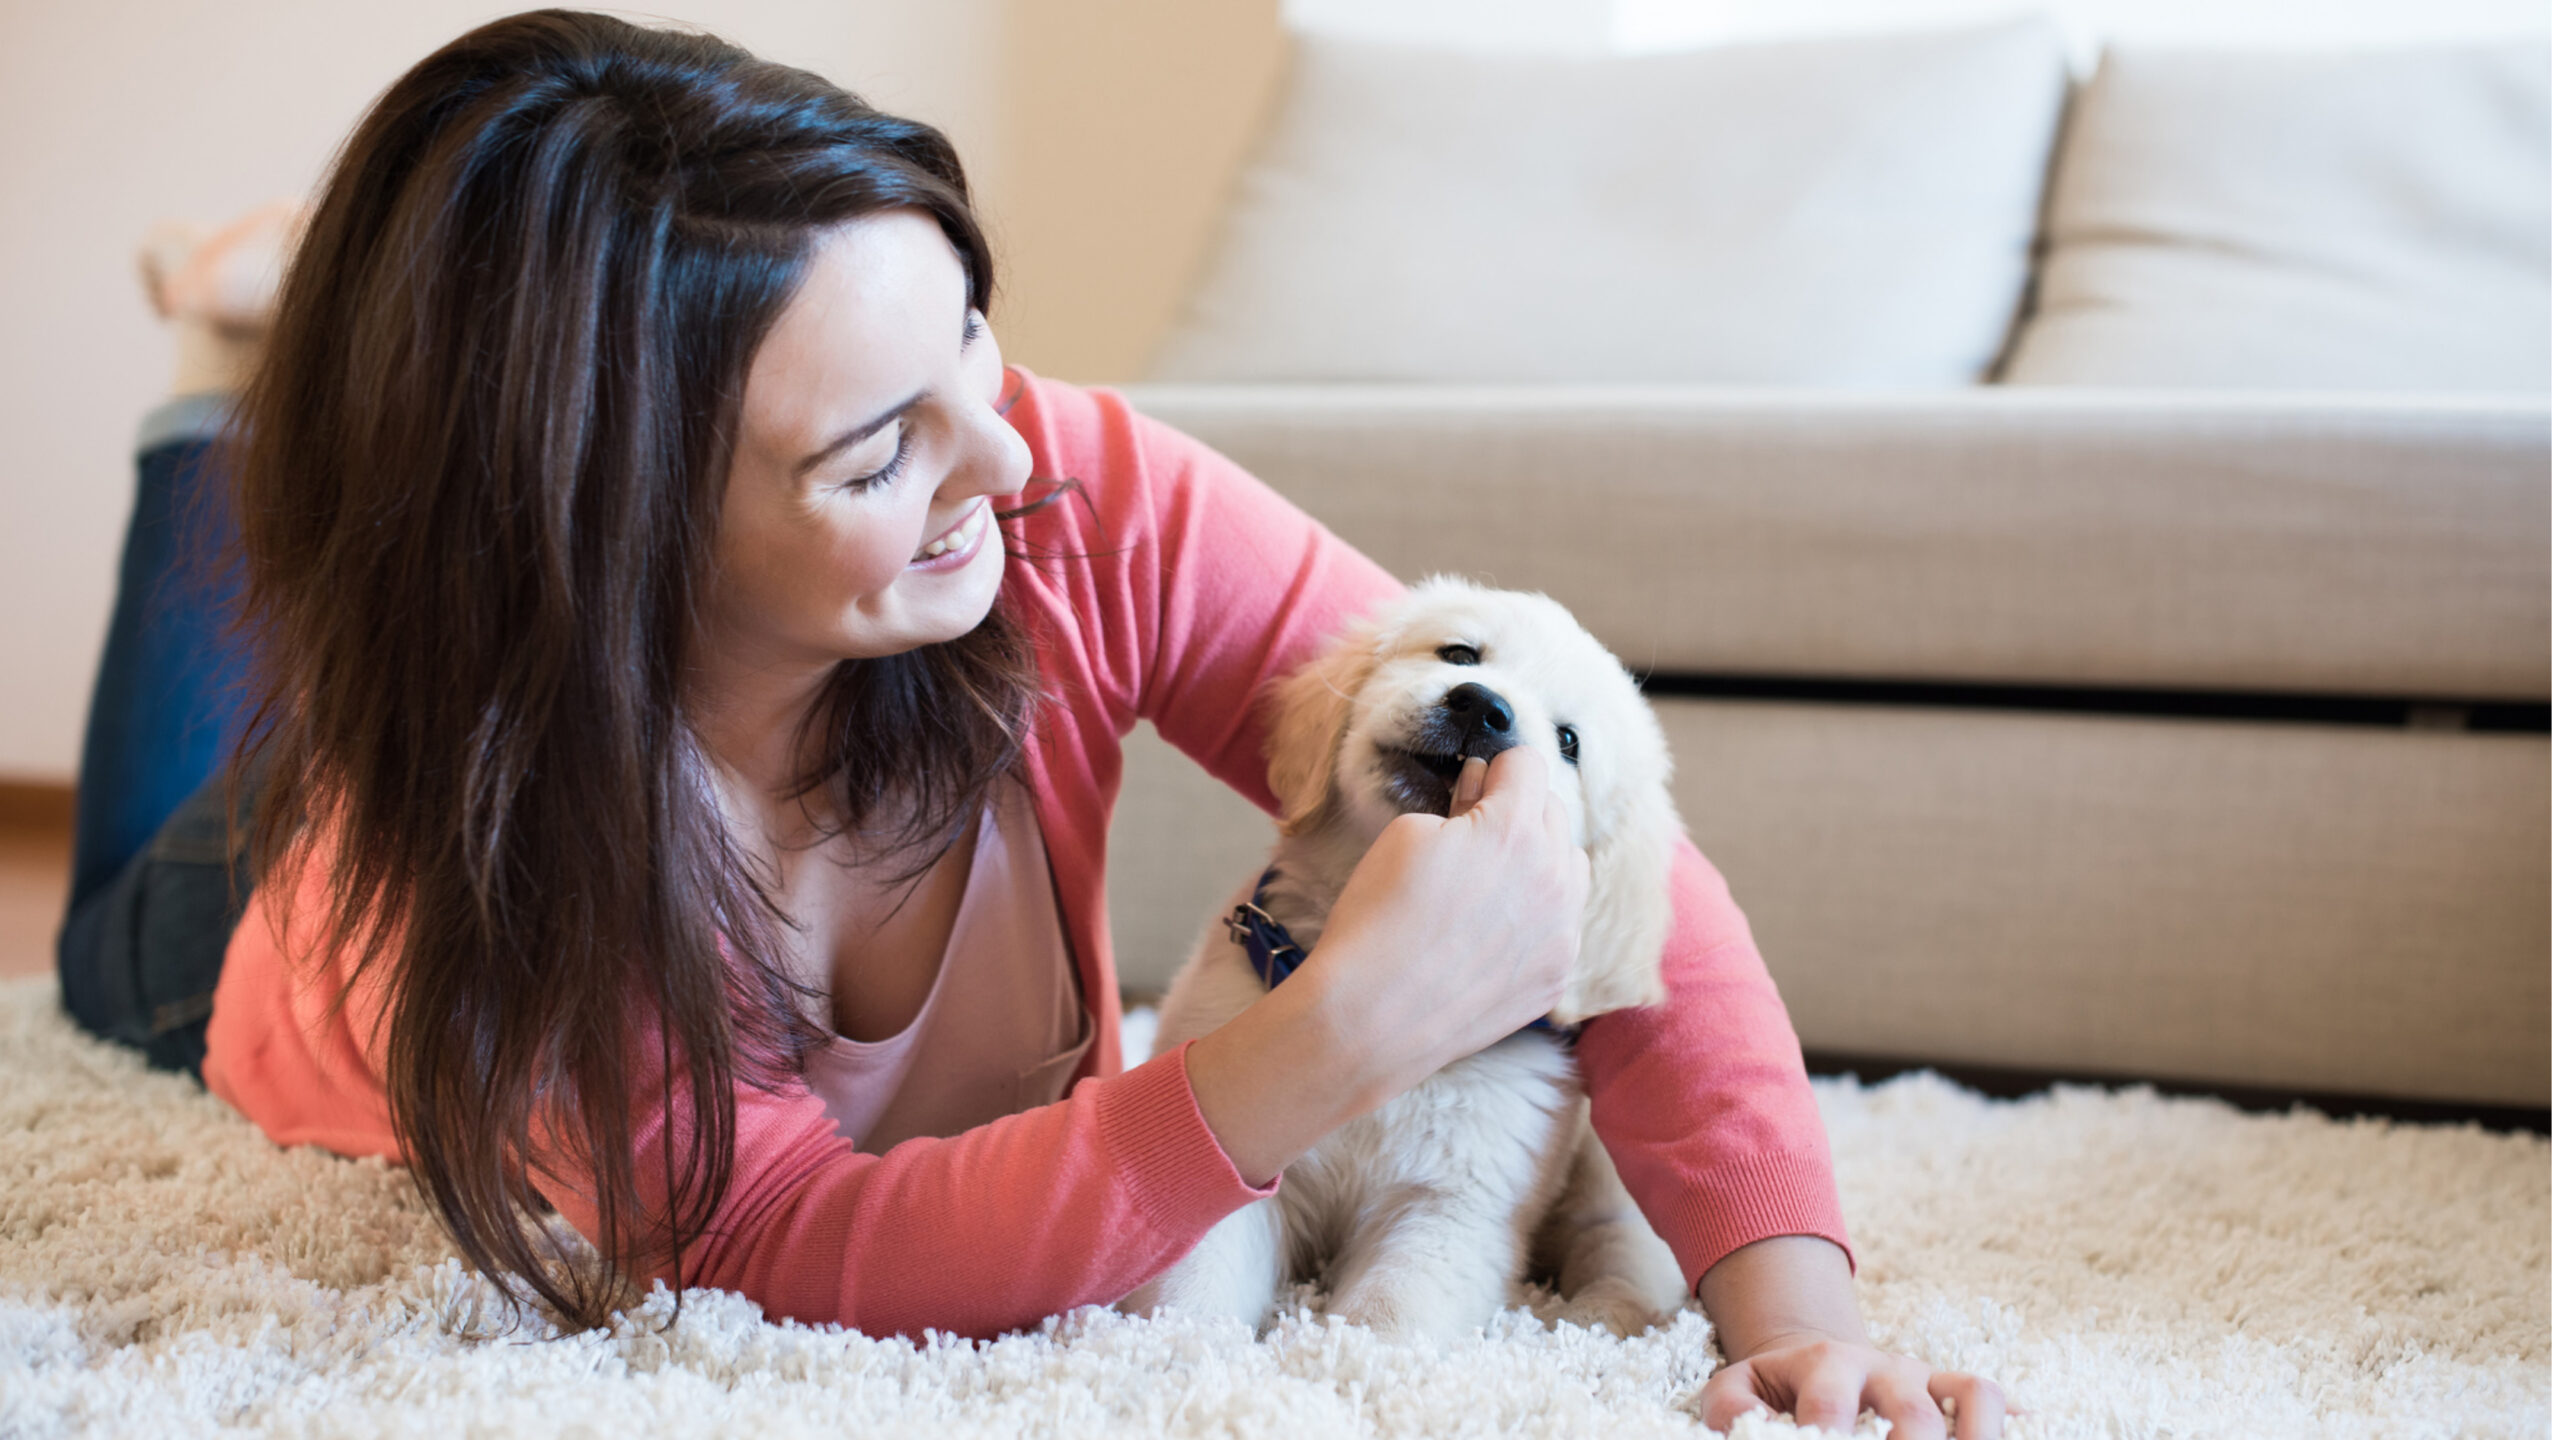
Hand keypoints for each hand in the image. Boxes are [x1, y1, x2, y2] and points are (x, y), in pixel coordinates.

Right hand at [1300, 744, 1589, 1095]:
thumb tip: (1482, 790)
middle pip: (1554, 812)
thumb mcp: (1406, 835)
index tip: (1475, 785)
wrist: (1372, 1019)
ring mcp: (1563, 932)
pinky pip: (1561, 924)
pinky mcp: (1557, 976)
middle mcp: (1556, 878)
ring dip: (1538, 862)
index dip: (1495, 768)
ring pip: (1570, 868)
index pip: (1528, 763)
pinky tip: (1488, 935)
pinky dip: (1535, 918)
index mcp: (1516, 831)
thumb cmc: (1378, 920)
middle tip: (1469, 839)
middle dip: (1517, 813)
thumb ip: (1459, 804)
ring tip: (1486, 886)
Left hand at [1700, 1332, 2004, 1438]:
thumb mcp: (1738, 1391)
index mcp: (1822, 1363)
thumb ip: (1730, 1411)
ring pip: (1967, 1394)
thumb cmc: (1773, 1390)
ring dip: (1970, 1438)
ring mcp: (1921, 1375)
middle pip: (1910, 1405)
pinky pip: (1987, 1395)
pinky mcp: (1949, 1387)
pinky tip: (2010, 1437)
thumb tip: (1746, 1430)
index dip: (1828, 1436)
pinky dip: (2000, 1424)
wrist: (1810, 1358)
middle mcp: (1880, 1365)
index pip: (1830, 1404)